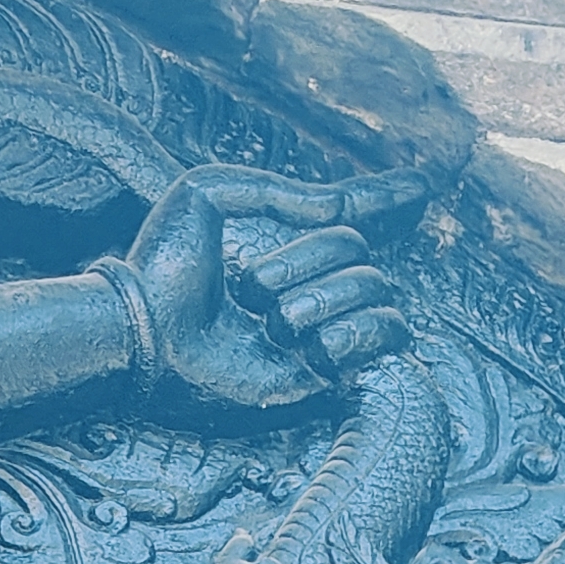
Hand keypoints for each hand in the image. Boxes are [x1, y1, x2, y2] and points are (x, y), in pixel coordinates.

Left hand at [111, 169, 410, 412]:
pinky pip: (387, 340)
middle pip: (362, 253)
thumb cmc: (164, 262)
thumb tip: (344, 205)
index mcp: (287, 246)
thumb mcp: (213, 192)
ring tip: (273, 319)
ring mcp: (314, 332)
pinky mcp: (317, 377)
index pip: (350, 216)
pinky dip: (363, 332)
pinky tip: (313, 342)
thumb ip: (283, 192)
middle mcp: (307, 286)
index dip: (387, 199)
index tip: (421, 186)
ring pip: (378, 290)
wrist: (143, 327)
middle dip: (312, 260)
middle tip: (251, 288)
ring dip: (327, 297)